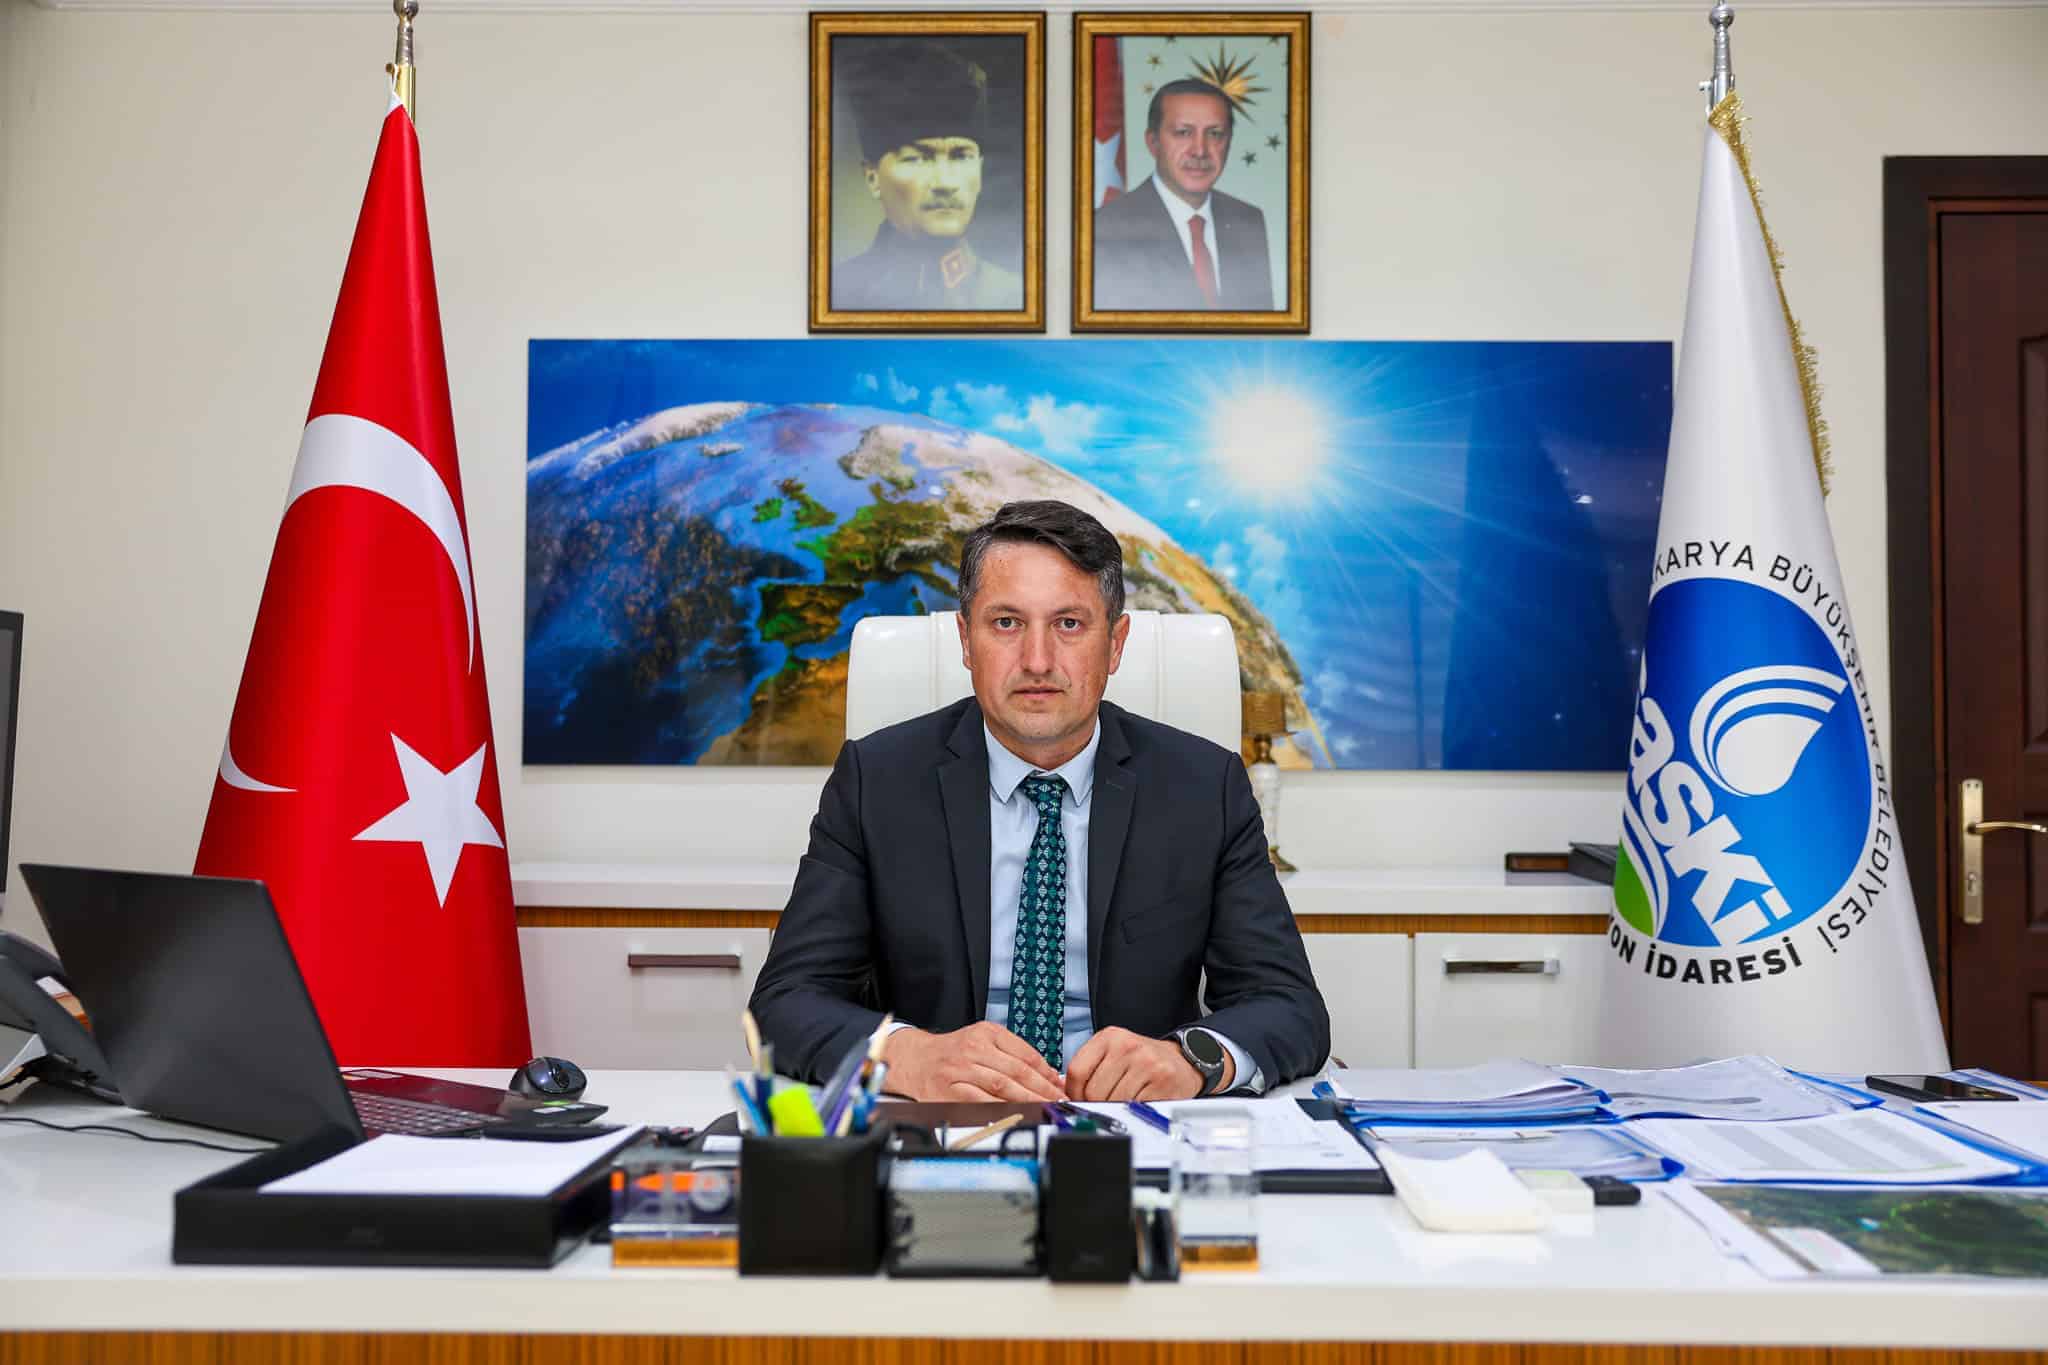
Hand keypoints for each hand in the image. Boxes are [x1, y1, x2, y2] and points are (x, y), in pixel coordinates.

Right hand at [881, 1021, 1065, 1101]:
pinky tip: (1015, 1114)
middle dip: (1042, 1089)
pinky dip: (1001, 1109)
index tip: (1061, 1087)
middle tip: (1059, 1102)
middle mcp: (974, 1048)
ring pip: (1001, 1086)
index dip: (1047, 1073)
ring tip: (1044, 1109)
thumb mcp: (983, 1041)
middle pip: (1017, 1071)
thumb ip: (1013, 1054)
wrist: (915, 1059)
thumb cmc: (953, 1053)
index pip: (1025, 1053)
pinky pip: (980, 1101)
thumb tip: (1048, 1075)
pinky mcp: (950, 1090)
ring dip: (1027, 1100)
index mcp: (987, 1032)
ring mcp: (961, 1069)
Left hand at [1066, 1027, 1231, 1101]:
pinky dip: (1134, 1110)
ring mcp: (1146, 1063)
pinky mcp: (1162, 1082)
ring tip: (1126, 1100)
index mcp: (1110, 1037)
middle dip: (1096, 1104)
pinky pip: (1135, 1107)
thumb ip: (1092, 1069)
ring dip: (1116, 1108)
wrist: (1184, 1060)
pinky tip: (1140, 1101)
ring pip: (1114, 1101)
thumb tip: (1067, 1096)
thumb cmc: (1144, 1061)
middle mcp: (1127, 1046)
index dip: (1073, 1093)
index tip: (1078, 1101)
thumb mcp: (1115, 1053)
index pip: (1077, 1070)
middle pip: (1094, 1091)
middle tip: (1106, 1104)